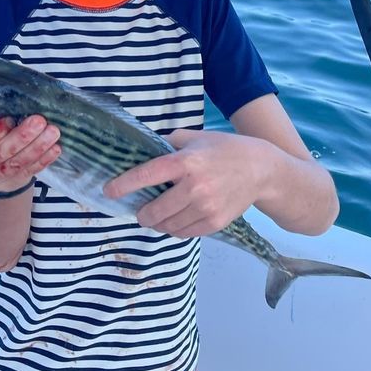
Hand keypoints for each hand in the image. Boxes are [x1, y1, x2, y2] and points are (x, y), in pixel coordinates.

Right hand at [0, 115, 60, 195]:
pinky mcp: (10, 186)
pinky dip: (43, 160)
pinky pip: (28, 173)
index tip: (9, 119)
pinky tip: (54, 148)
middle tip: (39, 121)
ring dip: (37, 148)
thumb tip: (10, 101)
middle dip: (21, 138)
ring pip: (16, 165)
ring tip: (52, 132)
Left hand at [103, 129, 276, 237]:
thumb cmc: (224, 149)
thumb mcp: (195, 137)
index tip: (109, 190)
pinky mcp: (214, 223)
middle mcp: (195, 186)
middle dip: (142, 213)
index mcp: (186, 161)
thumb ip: (168, 144)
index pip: (147, 175)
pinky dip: (174, 229)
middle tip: (140, 210)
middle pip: (154, 210)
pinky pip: (184, 233)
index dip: (124, 184)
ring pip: (167, 226)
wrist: (261, 170)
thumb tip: (142, 150)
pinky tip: (175, 220)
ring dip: (157, 223)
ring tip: (157, 216)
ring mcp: (206, 208)